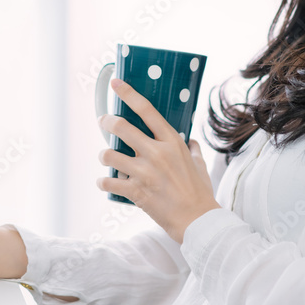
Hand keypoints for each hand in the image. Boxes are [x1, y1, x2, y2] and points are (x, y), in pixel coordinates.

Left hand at [98, 77, 219, 242]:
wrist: (198, 221)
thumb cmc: (200, 192)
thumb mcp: (199, 164)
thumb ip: (192, 149)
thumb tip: (191, 142)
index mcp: (172, 142)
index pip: (146, 110)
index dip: (128, 94)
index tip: (116, 84)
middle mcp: (156, 153)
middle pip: (120, 127)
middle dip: (106, 121)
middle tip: (103, 122)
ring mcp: (144, 172)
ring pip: (108, 154)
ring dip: (103, 155)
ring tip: (106, 158)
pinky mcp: (135, 191)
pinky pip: (108, 182)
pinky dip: (103, 183)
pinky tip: (105, 183)